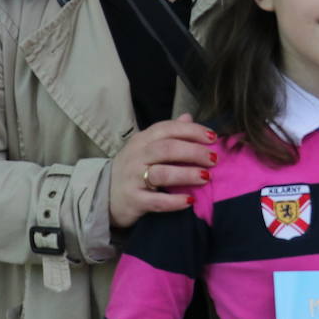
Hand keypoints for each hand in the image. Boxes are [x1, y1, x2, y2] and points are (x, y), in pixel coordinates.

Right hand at [109, 114, 216, 228]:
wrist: (104, 195)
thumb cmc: (133, 170)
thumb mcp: (146, 147)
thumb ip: (168, 133)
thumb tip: (189, 117)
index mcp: (142, 140)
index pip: (167, 129)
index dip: (191, 131)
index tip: (213, 138)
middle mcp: (136, 156)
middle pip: (167, 148)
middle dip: (193, 152)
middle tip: (213, 159)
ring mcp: (133, 178)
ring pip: (162, 173)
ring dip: (187, 174)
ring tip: (206, 177)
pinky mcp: (133, 200)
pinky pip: (156, 201)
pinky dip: (174, 201)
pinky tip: (190, 201)